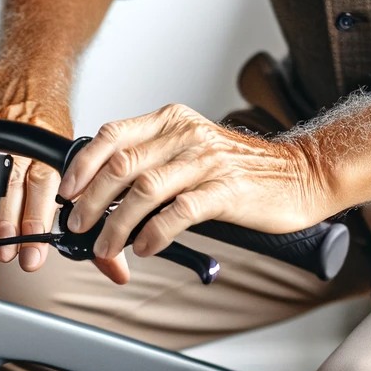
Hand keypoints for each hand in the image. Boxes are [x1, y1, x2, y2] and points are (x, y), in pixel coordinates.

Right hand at [0, 78, 129, 283]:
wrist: (30, 75)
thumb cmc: (58, 126)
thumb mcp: (85, 163)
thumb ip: (99, 218)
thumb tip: (117, 268)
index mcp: (54, 148)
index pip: (48, 185)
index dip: (41, 219)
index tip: (39, 248)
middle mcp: (26, 145)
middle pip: (21, 186)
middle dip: (17, 225)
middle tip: (16, 253)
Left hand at [59, 103, 327, 262]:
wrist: (303, 175)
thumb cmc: (246, 171)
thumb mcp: (195, 152)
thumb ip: (156, 164)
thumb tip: (108, 197)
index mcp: (173, 122)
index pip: (113, 135)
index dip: (83, 165)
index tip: (68, 192)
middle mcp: (186, 136)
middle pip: (121, 165)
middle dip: (91, 202)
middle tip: (79, 227)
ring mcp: (207, 162)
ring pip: (144, 190)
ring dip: (116, 225)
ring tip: (106, 249)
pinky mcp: (227, 190)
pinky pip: (179, 212)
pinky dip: (155, 233)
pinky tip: (145, 248)